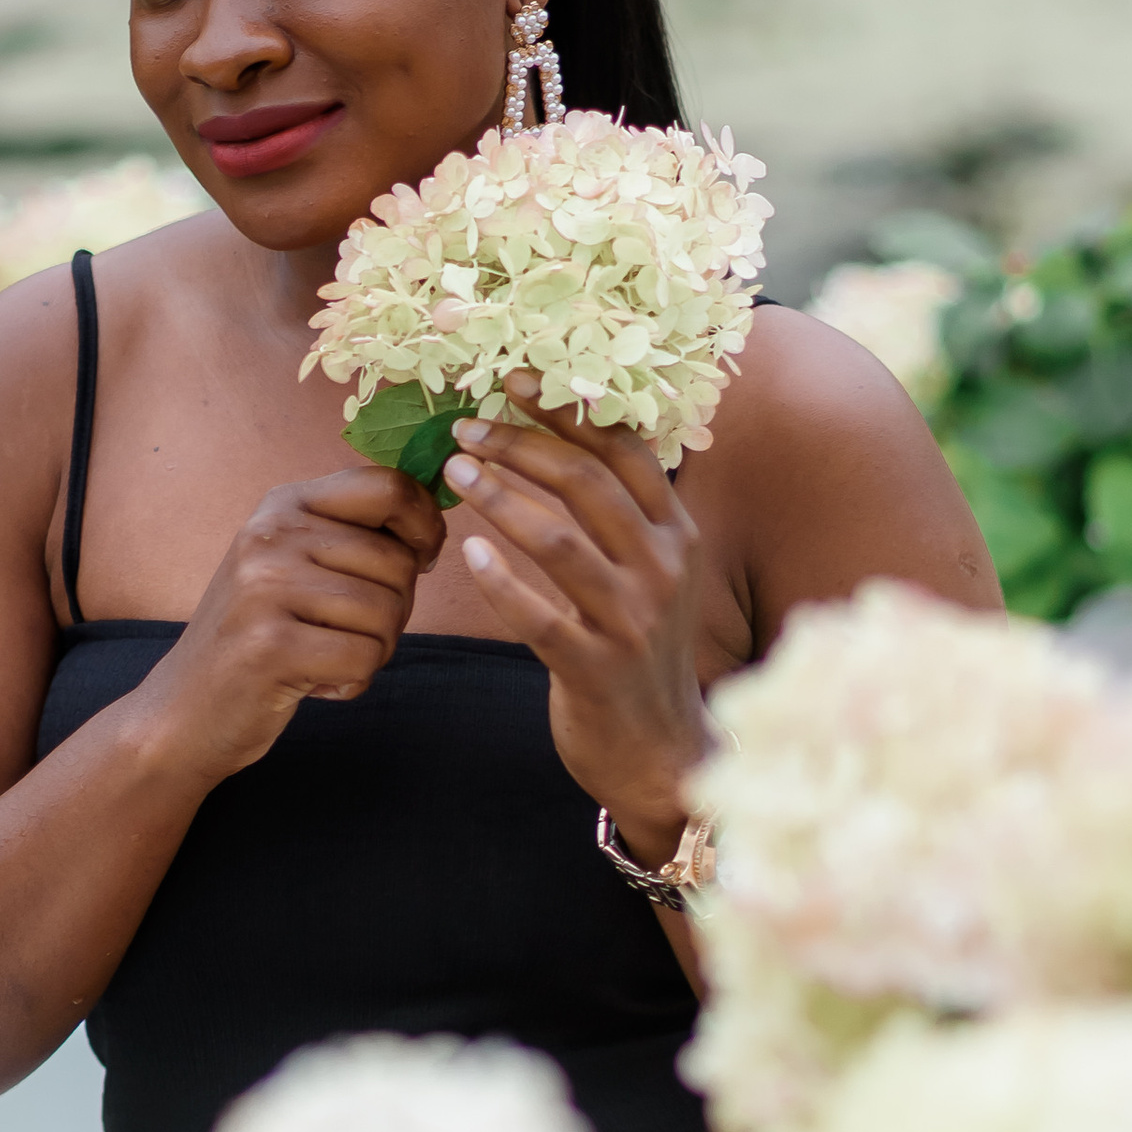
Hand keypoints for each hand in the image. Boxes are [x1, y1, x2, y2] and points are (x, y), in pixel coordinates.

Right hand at [151, 466, 445, 781]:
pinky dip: (354, 681)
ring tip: (326, 657)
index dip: (424, 524)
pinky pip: (364, 657)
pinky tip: (316, 682)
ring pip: (387, 613)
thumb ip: (352, 535)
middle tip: (347, 632)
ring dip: (374, 650)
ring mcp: (265, 588)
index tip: (421, 557)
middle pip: (398, 562)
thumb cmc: (260, 637)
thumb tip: (433, 522)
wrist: (184, 709)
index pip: (387, 486)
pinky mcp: (269, 646)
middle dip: (395, 609)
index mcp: (283, 505)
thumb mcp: (294, 564)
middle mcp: (270, 536)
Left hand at [445, 376, 710, 860]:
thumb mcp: (653, 575)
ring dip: (499, 498)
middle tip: (466, 429)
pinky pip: (537, 616)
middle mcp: (663, 569)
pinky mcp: (596, 669)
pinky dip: (499, 580)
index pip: (624, 451)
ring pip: (558, 540)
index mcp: (676, 534)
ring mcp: (632, 621)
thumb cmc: (640, 651)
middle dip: (520, 446)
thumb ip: (623, 516)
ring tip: (454, 474)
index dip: (569, 409)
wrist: (662, 751)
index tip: (515, 380)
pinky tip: (467, 554)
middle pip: (586, 484)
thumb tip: (566, 439)